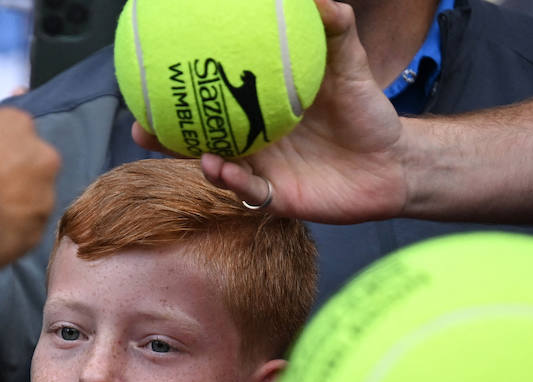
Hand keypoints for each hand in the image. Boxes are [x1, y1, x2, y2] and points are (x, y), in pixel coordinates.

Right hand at [134, 0, 404, 223]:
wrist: (393, 164)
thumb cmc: (368, 112)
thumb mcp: (352, 67)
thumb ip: (335, 32)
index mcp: (261, 109)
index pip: (215, 100)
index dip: (185, 91)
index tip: (155, 71)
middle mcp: (255, 141)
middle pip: (200, 138)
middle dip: (166, 134)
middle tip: (139, 122)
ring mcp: (262, 170)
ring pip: (216, 167)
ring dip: (190, 160)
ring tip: (166, 148)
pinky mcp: (277, 198)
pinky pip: (247, 191)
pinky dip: (231, 181)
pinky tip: (217, 168)